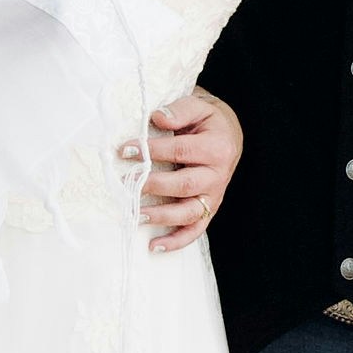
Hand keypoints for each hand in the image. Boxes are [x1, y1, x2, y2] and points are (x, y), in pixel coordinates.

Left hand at [119, 85, 241, 253]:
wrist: (227, 135)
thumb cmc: (207, 121)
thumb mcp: (199, 106)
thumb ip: (180, 110)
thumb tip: (157, 118)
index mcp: (218, 147)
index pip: (181, 151)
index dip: (152, 151)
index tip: (125, 150)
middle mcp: (219, 175)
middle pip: (185, 184)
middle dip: (154, 185)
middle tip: (127, 181)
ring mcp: (214, 196)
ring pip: (190, 212)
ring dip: (162, 216)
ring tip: (137, 215)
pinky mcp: (208, 209)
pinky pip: (195, 230)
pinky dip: (177, 241)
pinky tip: (155, 246)